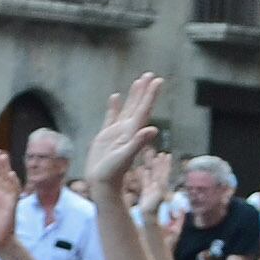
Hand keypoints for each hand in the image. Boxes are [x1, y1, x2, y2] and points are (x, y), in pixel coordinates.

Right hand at [81, 70, 167, 202]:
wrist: (102, 184)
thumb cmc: (112, 173)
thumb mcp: (125, 157)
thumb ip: (138, 143)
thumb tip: (153, 129)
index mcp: (133, 132)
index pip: (144, 110)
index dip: (150, 95)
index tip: (157, 80)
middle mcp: (128, 130)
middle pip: (138, 106)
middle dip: (144, 90)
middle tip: (150, 74)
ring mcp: (117, 133)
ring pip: (127, 109)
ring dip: (133, 95)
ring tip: (138, 80)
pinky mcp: (106, 136)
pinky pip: (111, 117)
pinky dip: (114, 107)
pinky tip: (115, 97)